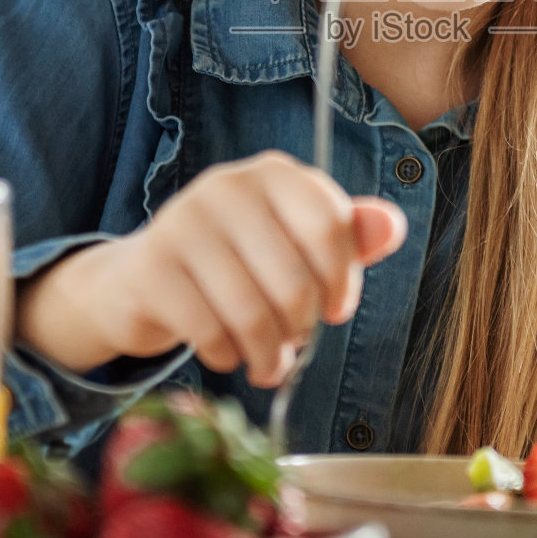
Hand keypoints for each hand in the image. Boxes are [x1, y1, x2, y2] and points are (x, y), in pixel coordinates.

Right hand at [15, 151, 406, 385]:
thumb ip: (348, 238)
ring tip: (268, 363)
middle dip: (301, 329)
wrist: (144, 280)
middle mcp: (227, 186)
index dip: (342, 280)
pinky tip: (228, 354)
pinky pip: (211, 332)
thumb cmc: (238, 262)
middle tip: (294, 343)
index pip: (330, 226)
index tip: (337, 310)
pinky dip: (228, 357)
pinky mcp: (151, 269)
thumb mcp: (296, 244)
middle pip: (295, 281)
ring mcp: (183, 223)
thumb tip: (393, 226)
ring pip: (253, 314)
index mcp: (274, 174)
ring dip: (267, 354)